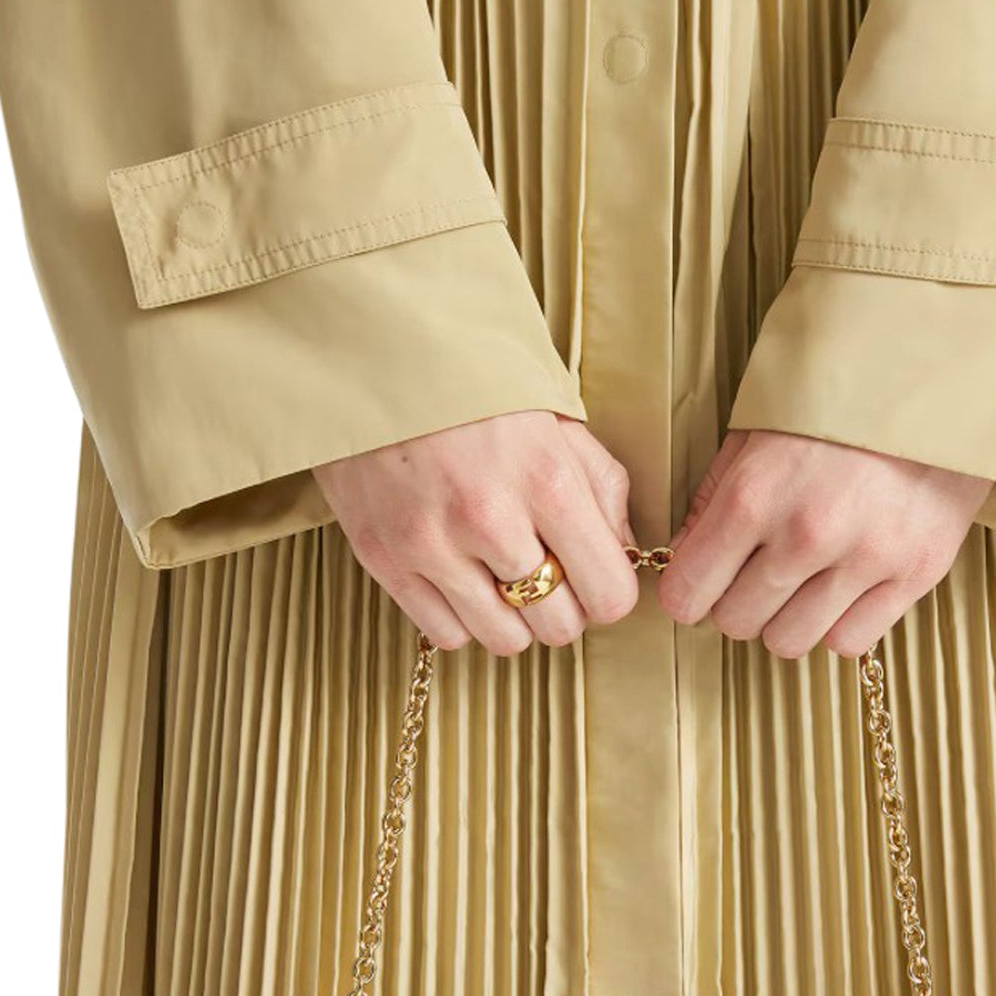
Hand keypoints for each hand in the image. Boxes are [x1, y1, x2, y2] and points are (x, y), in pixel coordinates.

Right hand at [314, 411, 638, 654]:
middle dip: (562, 608)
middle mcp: (490, 519)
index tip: (596, 579)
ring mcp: (432, 544)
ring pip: (504, 640)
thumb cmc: (475, 388)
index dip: (609, 594)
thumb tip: (622, 554)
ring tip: (501, 577)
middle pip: (558, 627)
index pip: (609, 594)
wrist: (373, 354)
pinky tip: (460, 579)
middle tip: (547, 575)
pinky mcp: (385, 558)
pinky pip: (446, 634)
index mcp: (547, 480)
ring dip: (513, 618)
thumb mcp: (558, 422)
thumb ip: (603, 490)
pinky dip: (461, 618)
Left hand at [658, 430, 990, 656]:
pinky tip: (843, 589)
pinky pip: (849, 642)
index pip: (687, 594)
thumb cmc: (837, 406)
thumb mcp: (756, 434)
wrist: (938, 380)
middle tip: (758, 572)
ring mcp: (865, 560)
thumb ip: (713, 501)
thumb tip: (685, 560)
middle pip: (737, 623)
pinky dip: (839, 625)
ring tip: (803, 581)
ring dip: (786, 619)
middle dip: (738, 602)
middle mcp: (806, 535)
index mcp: (754, 495)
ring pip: (789, 642)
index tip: (701, 583)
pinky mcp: (914, 574)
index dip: (687, 593)